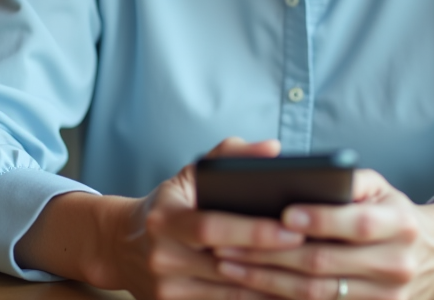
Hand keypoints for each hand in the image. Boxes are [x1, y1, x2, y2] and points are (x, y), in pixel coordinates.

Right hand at [115, 137, 309, 299]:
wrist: (119, 246)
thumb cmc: (166, 205)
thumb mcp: (188, 175)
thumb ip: (229, 156)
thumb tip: (273, 148)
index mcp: (165, 220)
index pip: (211, 228)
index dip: (253, 232)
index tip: (292, 230)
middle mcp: (162, 258)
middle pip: (226, 265)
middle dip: (273, 262)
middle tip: (315, 256)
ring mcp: (167, 289)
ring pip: (230, 293)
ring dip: (272, 287)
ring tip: (310, 278)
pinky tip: (285, 294)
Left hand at [211, 170, 433, 299]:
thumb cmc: (393, 212)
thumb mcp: (380, 187)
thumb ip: (347, 180)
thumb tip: (305, 176)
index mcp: (399, 224)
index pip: (356, 224)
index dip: (319, 219)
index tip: (282, 212)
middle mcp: (395, 264)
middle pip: (325, 262)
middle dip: (272, 251)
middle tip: (230, 239)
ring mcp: (384, 297)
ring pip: (315, 292)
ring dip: (266, 278)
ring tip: (229, 262)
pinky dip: (280, 298)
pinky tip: (251, 286)